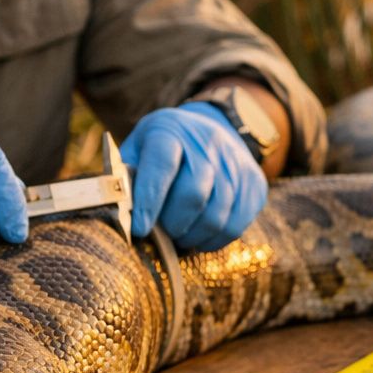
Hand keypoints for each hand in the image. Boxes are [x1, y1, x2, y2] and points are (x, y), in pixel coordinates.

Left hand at [120, 103, 267, 251]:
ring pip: (216, 216)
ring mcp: (235, 164)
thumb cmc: (163, 149)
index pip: (162, 166)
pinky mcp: (254, 184)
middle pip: (194, 195)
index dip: (151, 201)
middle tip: (161, 236)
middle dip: (173, 225)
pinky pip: (235, 226)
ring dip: (193, 237)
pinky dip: (213, 241)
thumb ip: (127, 178)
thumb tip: (118, 215)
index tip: (140, 230)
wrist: (210, 130)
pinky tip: (199, 237)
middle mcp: (207, 144)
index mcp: (170, 132)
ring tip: (179, 237)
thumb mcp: (139, 149)